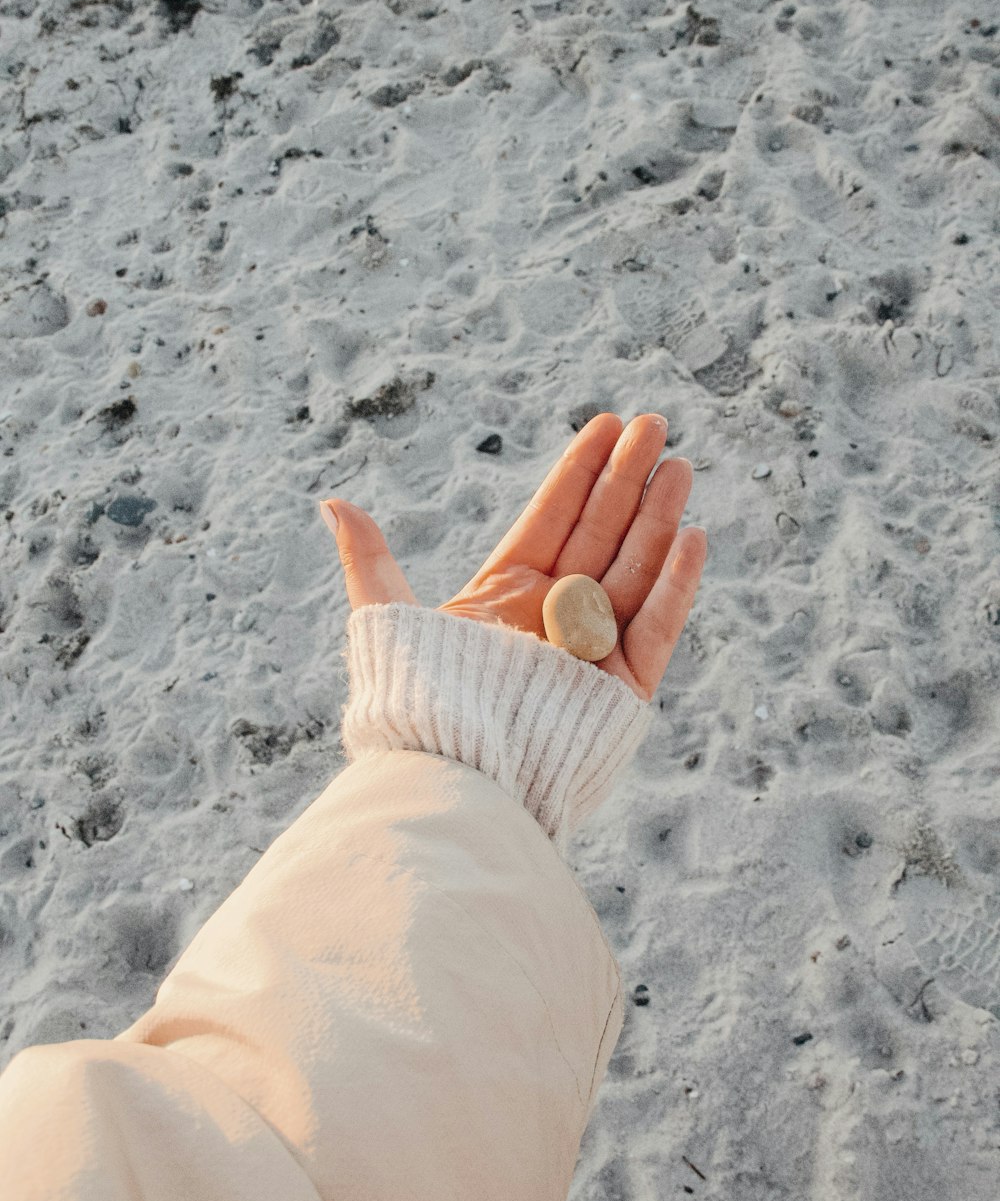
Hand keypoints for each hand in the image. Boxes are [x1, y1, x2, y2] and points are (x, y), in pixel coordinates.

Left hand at [320, 412, 706, 702]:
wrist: (451, 777)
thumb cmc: (416, 704)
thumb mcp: (387, 617)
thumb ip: (369, 559)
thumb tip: (331, 501)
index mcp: (505, 593)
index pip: (552, 516)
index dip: (579, 470)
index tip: (605, 423)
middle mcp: (553, 615)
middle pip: (600, 532)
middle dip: (627, 478)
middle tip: (654, 424)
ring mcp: (591, 650)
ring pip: (634, 569)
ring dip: (658, 517)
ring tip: (679, 465)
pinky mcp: (621, 689)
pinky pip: (655, 628)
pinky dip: (675, 585)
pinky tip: (692, 536)